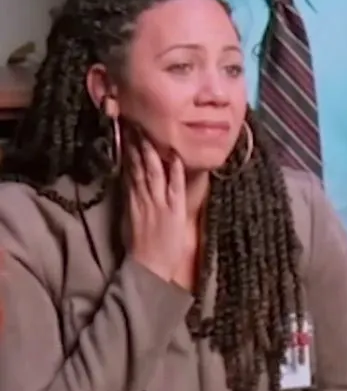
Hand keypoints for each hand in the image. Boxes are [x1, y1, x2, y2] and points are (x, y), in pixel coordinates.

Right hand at [123, 129, 197, 289]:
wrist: (149, 267)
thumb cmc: (141, 246)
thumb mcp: (131, 219)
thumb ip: (132, 200)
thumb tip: (130, 182)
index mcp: (132, 200)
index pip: (128, 169)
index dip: (127, 150)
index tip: (126, 132)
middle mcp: (143, 198)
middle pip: (138, 166)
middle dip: (136, 144)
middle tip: (134, 122)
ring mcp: (158, 203)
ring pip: (153, 172)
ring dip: (151, 152)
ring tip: (149, 132)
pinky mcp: (173, 211)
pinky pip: (174, 187)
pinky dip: (175, 171)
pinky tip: (176, 156)